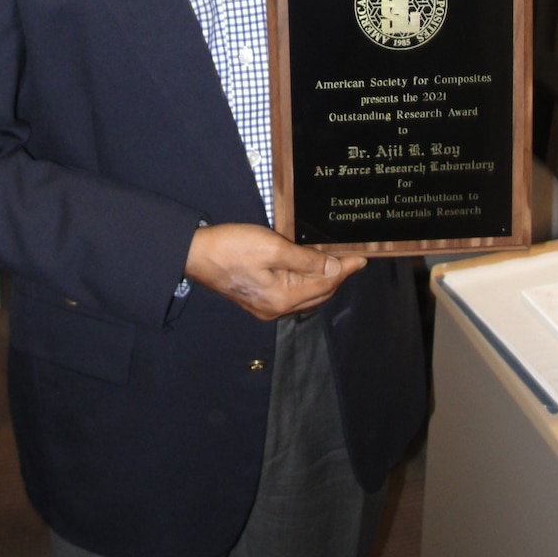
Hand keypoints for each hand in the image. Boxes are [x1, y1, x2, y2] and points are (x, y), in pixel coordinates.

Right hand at [184, 222, 365, 319]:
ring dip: (321, 280)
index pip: (325, 284)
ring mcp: (265, 307)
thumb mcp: (272, 248)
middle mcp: (276, 309)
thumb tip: (335, 269)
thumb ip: (306, 260)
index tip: (362, 257)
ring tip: (334, 260)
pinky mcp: (256, 300)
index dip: (345, 269)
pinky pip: (290, 294)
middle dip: (337, 276)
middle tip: (351, 257)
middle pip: (318, 294)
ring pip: (305, 296)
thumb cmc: (231, 248)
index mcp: (283, 298)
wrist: (195, 254)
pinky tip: (307, 267)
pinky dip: (304, 282)